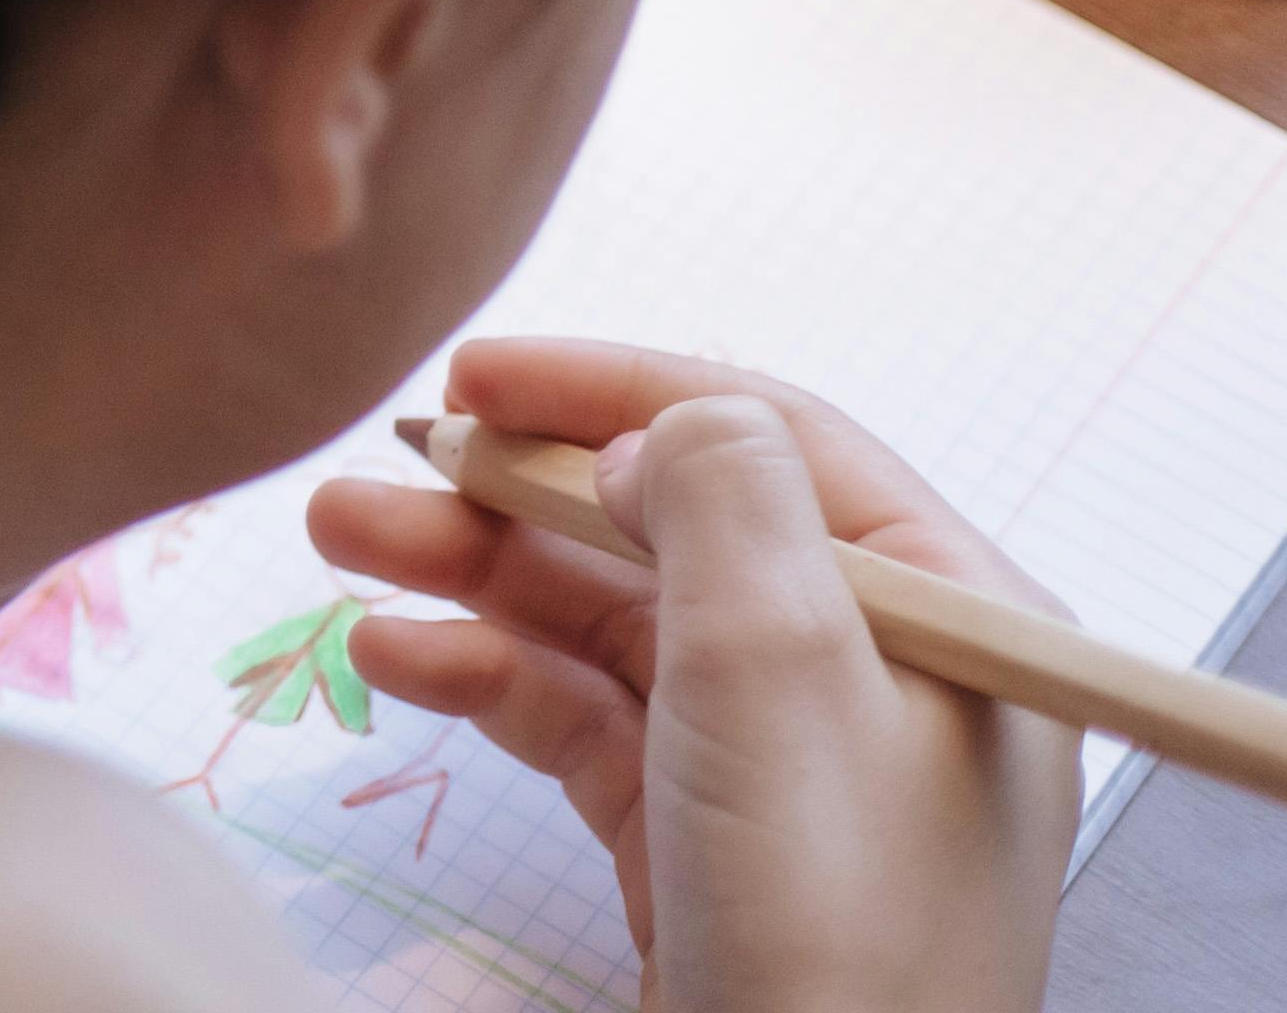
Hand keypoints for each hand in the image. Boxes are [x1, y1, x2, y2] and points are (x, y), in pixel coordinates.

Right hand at [308, 337, 1076, 1012]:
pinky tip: (394, 657)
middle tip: (372, 470)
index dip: (613, 390)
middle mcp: (877, 678)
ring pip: (609, 619)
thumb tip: (658, 429)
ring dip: (471, 572)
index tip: (472, 376)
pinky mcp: (703, 843)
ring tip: (338, 542)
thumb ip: (721, 492)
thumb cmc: (825, 910)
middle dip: (511, 490)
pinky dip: (487, 674)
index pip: (771, 441)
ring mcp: (786, 768)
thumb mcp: (780, 659)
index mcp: (948, 616)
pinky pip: (584, 719)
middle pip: (667, 528)